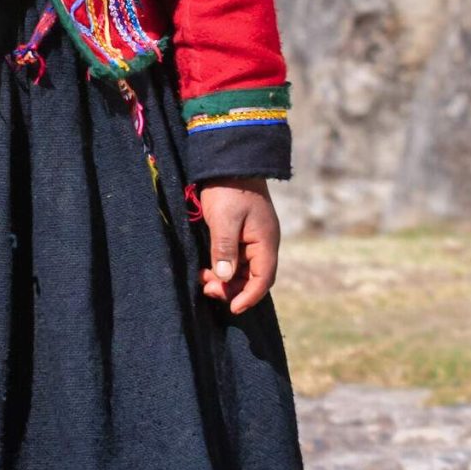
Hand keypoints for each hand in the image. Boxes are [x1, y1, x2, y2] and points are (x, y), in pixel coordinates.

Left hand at [194, 178, 279, 314]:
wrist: (230, 162)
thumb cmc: (228, 189)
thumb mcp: (224, 219)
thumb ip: (225, 249)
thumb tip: (225, 278)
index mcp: (266, 242)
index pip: (264, 279)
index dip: (249, 296)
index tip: (233, 308)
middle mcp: (263, 243)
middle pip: (253, 277)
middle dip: (233, 288)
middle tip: (208, 290)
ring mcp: (253, 238)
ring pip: (243, 269)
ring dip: (226, 279)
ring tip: (204, 280)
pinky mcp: (242, 234)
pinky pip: (236, 258)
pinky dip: (224, 267)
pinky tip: (207, 268)